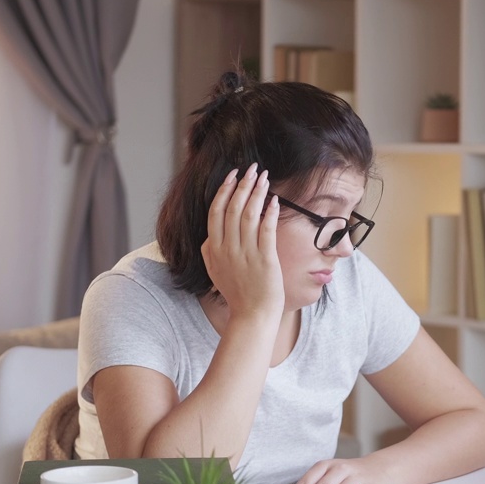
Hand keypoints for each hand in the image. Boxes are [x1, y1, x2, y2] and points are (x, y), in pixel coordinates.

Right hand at [202, 163, 283, 319]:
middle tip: (252, 169)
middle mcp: (227, 249)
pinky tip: (274, 200)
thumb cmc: (238, 293)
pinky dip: (269, 213)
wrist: (252, 315)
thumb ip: (210, 251)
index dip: (224, 190)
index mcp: (214, 249)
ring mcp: (246, 254)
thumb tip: (210, 235)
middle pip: (232, 208)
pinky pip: (266, 230)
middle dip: (243, 184)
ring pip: (249, 215)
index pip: (216, 212)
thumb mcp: (215, 271)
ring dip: (256, 193)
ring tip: (264, 178)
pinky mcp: (264, 259)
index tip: (233, 175)